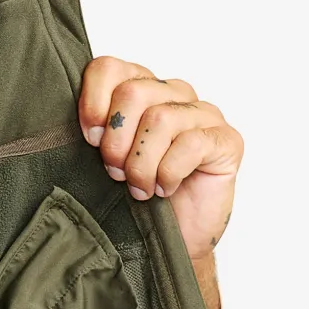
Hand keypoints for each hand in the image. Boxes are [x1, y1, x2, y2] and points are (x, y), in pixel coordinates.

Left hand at [77, 59, 241, 278]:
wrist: (171, 241)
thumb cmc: (134, 202)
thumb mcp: (102, 164)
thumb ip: (93, 135)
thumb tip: (82, 126)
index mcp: (140, 91)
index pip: (109, 68)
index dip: (93, 102)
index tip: (89, 139)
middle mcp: (173, 94)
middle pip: (134, 93)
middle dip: (116, 141)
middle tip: (116, 173)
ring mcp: (203, 114)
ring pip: (160, 119)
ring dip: (141, 164)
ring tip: (140, 188)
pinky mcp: (226, 140)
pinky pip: (190, 144)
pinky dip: (168, 174)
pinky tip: (165, 189)